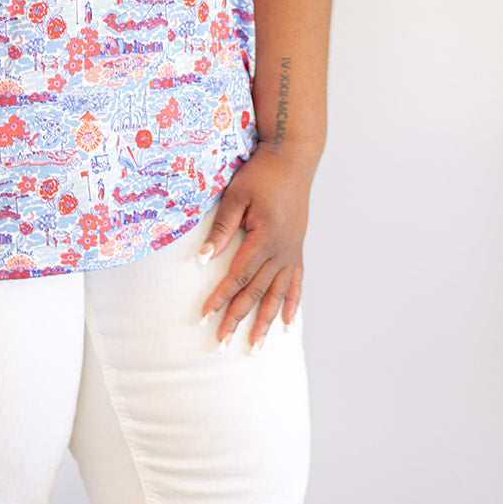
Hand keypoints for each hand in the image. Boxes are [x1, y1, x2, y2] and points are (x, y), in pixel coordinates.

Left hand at [198, 148, 314, 350]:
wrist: (293, 157)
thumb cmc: (262, 172)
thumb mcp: (237, 194)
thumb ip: (221, 226)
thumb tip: (204, 257)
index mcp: (264, 237)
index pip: (238, 276)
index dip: (221, 297)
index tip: (205, 317)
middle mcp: (281, 250)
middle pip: (256, 292)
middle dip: (238, 318)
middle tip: (222, 342)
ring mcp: (292, 251)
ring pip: (278, 294)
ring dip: (265, 322)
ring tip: (255, 346)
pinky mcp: (297, 248)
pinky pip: (296, 283)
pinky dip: (292, 304)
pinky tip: (289, 324)